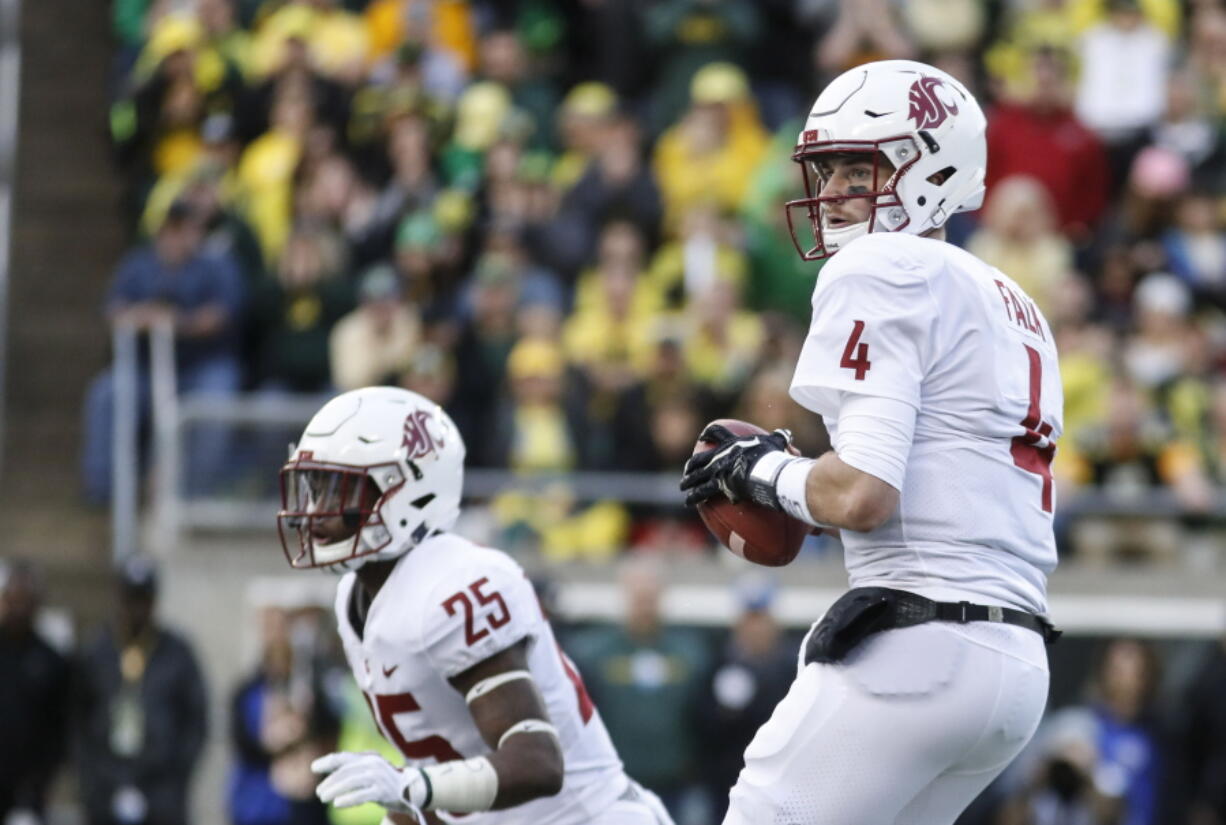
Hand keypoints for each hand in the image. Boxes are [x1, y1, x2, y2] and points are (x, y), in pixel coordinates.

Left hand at [312, 751, 426, 814]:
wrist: (413, 789)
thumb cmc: (387, 781)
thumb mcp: (371, 771)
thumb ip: (354, 770)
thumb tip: (330, 770)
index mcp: (369, 758)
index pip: (344, 758)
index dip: (328, 762)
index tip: (313, 768)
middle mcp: (373, 764)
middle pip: (346, 771)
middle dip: (330, 781)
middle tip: (319, 792)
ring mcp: (379, 777)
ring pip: (352, 782)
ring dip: (335, 790)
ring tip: (323, 798)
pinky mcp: (383, 791)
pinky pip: (362, 795)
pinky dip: (349, 799)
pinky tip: (337, 803)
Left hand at [680, 424, 793, 507]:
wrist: (765, 469)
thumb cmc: (772, 456)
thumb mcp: (776, 443)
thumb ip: (780, 439)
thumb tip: (787, 435)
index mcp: (732, 443)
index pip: (718, 434)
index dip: (708, 435)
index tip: (702, 438)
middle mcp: (720, 455)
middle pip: (700, 459)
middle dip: (691, 465)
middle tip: (687, 470)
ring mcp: (717, 469)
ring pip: (696, 476)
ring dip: (688, 481)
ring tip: (683, 487)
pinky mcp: (718, 484)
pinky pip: (702, 492)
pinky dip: (694, 497)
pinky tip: (688, 503)